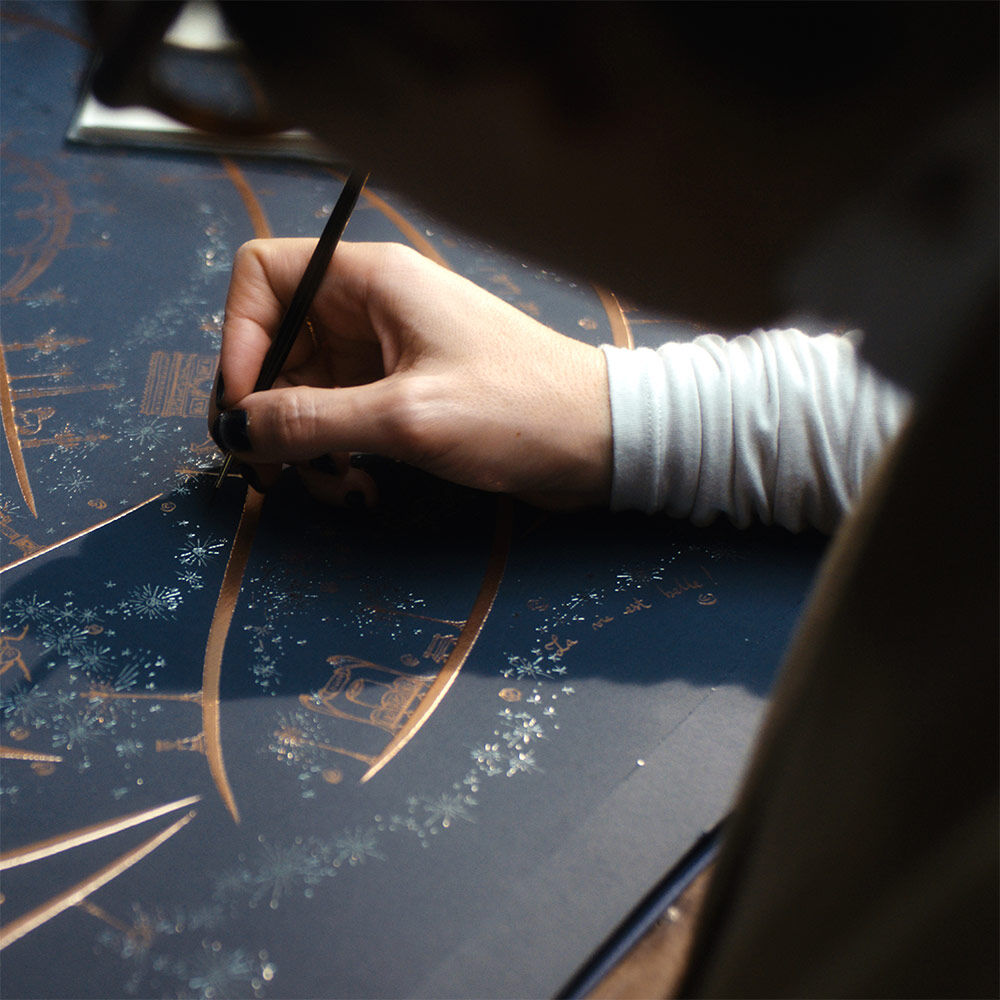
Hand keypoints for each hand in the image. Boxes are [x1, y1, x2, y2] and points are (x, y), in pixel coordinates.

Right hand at [209, 240, 611, 508]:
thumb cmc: (516, 409)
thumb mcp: (406, 416)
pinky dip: (334, 451)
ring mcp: (387, 353)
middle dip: (265, 406)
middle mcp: (372, 309)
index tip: (243, 404)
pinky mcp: (405, 393)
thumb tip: (237, 427)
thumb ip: (313, 420)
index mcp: (372, 281)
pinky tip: (354, 486)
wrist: (600, 439)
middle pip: (277, 341)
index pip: (263, 276)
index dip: (237, 336)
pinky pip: (341, 415)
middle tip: (267, 469)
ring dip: (300, 441)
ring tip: (328, 487)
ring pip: (305, 388)